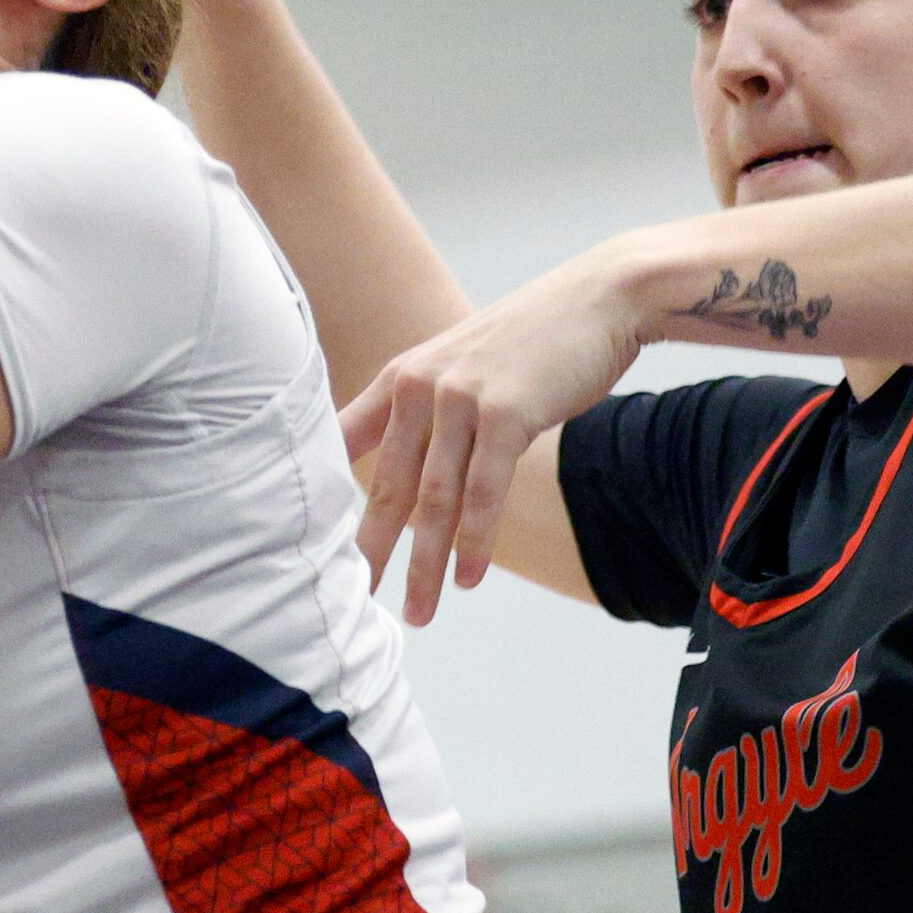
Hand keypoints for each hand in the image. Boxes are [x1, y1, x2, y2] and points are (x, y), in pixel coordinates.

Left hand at [340, 253, 643, 625]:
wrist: (600, 299)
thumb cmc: (532, 341)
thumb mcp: (462, 364)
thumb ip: (426, 408)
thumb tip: (403, 468)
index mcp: (401, 375)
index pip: (345, 440)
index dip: (326, 494)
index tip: (312, 545)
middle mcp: (420, 384)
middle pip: (388, 484)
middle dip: (371, 550)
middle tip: (356, 602)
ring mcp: (461, 397)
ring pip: (434, 499)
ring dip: (426, 564)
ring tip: (418, 612)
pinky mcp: (506, 413)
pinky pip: (483, 492)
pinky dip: (475, 542)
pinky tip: (468, 579)